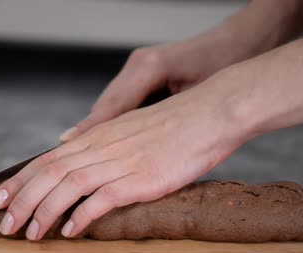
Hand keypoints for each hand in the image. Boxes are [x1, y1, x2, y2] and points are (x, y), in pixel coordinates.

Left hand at [0, 77, 252, 239]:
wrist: (210, 114)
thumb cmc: (174, 125)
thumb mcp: (130, 128)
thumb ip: (102, 142)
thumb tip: (76, 151)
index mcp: (98, 136)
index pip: (47, 159)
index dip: (19, 180)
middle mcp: (103, 147)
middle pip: (49, 173)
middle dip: (21, 200)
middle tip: (4, 224)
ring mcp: (122, 162)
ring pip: (68, 186)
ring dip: (44, 211)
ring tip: (30, 233)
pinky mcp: (142, 178)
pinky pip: (103, 198)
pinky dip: (82, 215)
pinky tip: (70, 231)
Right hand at [59, 20, 271, 142]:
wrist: (237, 47)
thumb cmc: (221, 68)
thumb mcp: (196, 95)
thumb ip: (166, 114)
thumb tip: (135, 137)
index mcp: (149, 66)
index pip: (113, 104)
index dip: (91, 127)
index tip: (69, 145)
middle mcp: (138, 65)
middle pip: (105, 105)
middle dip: (87, 131)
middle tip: (64, 154)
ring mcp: (139, 68)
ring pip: (111, 105)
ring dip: (97, 128)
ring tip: (77, 153)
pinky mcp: (145, 74)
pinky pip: (122, 101)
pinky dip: (112, 120)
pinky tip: (105, 139)